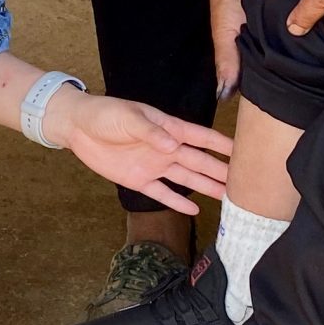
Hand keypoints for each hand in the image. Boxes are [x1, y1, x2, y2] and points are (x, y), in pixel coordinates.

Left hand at [48, 91, 234, 213]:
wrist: (79, 128)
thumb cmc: (106, 114)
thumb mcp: (129, 118)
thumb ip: (151, 132)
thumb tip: (174, 147)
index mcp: (168, 128)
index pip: (202, 138)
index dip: (222, 145)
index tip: (244, 152)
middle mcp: (166, 148)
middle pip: (200, 162)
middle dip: (222, 171)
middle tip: (244, 183)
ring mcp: (154, 165)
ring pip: (187, 178)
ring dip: (206, 187)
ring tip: (227, 198)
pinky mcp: (139, 180)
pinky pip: (162, 193)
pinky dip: (177, 201)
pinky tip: (194, 210)